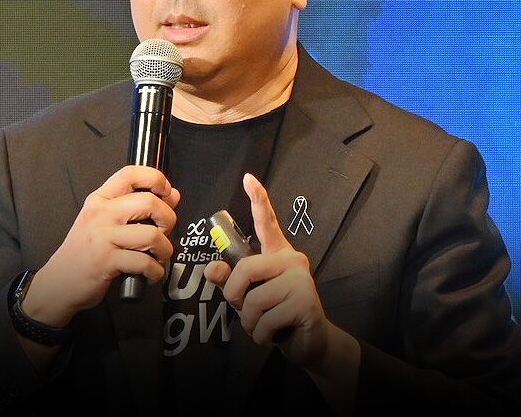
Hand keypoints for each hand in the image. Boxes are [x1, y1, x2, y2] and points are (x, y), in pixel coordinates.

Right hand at [22, 165, 179, 325]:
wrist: (59, 281)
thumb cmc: (85, 251)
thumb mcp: (104, 222)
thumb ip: (135, 207)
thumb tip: (172, 195)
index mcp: (100, 200)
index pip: (130, 174)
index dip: (155, 178)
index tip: (166, 192)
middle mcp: (101, 214)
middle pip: (149, 202)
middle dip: (168, 219)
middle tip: (164, 232)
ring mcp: (103, 237)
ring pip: (152, 234)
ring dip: (165, 250)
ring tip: (158, 256)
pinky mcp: (106, 261)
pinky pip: (145, 262)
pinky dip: (155, 271)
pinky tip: (150, 273)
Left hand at [204, 173, 339, 368]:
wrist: (308, 343)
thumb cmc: (276, 315)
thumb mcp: (248, 297)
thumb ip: (231, 281)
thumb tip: (212, 268)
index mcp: (277, 255)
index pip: (266, 224)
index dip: (258, 200)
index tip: (248, 178)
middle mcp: (292, 260)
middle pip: (245, 270)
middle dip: (236, 297)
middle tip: (247, 312)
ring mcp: (301, 280)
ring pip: (254, 301)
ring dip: (251, 323)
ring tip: (266, 325)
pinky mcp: (306, 303)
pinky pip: (266, 321)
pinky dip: (262, 335)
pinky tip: (275, 335)